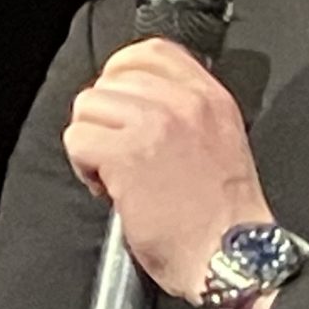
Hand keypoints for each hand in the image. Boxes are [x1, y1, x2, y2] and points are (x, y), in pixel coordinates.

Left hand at [63, 38, 270, 298]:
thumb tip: (137, 104)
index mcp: (210, 97)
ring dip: (91, 141)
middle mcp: (184, 103)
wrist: (230, 256)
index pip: (151, 51)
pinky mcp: (127, 155)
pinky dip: (83, 166)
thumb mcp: (221, 142)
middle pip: (111, 80)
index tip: (118, 105)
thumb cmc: (224, 218)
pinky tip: (109, 188)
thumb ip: (186, 114)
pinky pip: (78, 139)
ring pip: (88, 107)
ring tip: (114, 174)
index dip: (121, 74)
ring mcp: (154, 125)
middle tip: (119, 154)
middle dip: (105, 118)